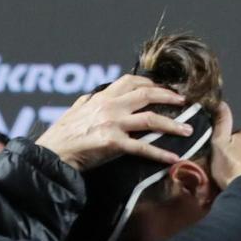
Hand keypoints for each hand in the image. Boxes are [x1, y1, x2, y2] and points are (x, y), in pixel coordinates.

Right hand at [37, 75, 191, 170]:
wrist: (52, 154)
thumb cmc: (61, 135)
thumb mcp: (74, 111)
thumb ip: (86, 103)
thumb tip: (89, 97)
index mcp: (101, 97)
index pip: (131, 81)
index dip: (151, 83)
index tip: (165, 88)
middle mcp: (109, 106)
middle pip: (146, 95)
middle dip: (169, 97)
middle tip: (185, 102)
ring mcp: (112, 124)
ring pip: (150, 120)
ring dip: (173, 125)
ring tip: (188, 130)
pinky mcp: (113, 144)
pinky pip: (143, 148)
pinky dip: (160, 154)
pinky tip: (173, 159)